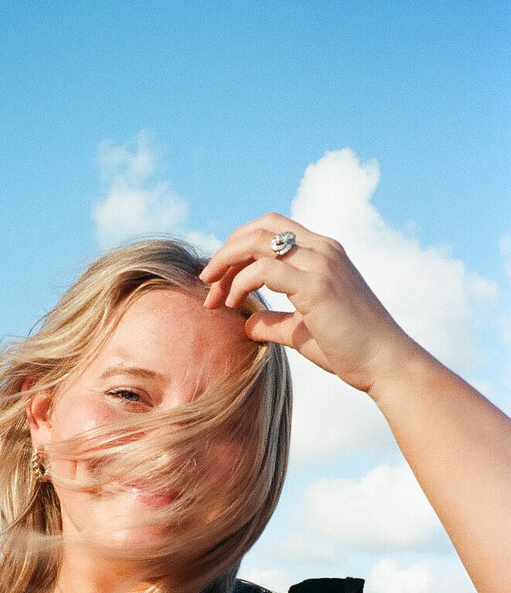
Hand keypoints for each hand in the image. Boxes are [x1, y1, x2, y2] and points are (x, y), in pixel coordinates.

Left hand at [199, 213, 415, 395]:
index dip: (239, 247)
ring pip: (256, 242)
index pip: (271, 229)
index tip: (221, 280)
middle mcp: (323, 249)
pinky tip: (234, 305)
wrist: (385, 364)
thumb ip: (274, 324)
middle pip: (259, 227)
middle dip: (226, 251)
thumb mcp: (303, 331)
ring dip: (225, 265)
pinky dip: (240, 284)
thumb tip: (246, 324)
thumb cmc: (350, 351)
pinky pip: (263, 270)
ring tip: (212, 296)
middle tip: (207, 282)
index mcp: (324, 253)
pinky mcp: (317, 285)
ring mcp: (321, 263)